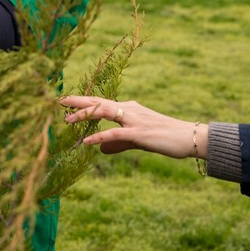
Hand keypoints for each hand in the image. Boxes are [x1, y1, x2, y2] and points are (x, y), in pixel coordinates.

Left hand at [61, 95, 206, 159]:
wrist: (190, 137)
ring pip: (105, 112)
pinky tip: (87, 143)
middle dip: (79, 101)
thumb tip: (100, 150)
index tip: (66, 101)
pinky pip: (115, 134)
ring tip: (67, 119)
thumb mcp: (138, 140)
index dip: (84, 101)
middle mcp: (130, 109)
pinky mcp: (140, 133)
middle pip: (99, 101)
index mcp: (129, 108)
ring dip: (85, 114)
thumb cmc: (166, 138)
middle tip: (59, 101)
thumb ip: (118, 144)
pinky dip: (100, 137)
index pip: (102, 102)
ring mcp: (134, 120)